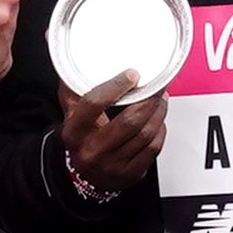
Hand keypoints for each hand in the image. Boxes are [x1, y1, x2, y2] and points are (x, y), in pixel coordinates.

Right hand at [58, 69, 164, 193]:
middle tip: (156, 86)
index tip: (131, 74)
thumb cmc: (82, 139)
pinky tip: (159, 120)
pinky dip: (160, 130)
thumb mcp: (71, 115)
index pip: (93, 104)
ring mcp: (113, 165)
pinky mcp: (131, 173)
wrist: (86, 176)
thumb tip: (72, 56)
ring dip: (158, 112)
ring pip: (145, 134)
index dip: (115, 86)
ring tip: (160, 99)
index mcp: (74, 133)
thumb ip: (73, 88)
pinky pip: (153, 148)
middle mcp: (92, 151)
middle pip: (129, 121)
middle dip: (149, 100)